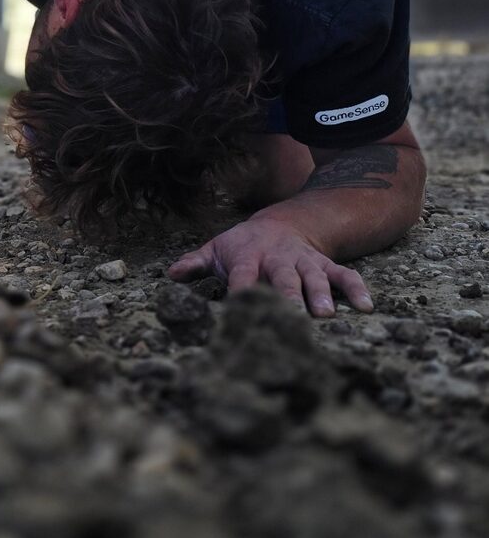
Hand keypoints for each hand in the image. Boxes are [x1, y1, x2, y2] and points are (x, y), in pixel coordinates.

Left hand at [168, 215, 372, 317]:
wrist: (281, 222)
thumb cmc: (243, 245)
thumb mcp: (216, 249)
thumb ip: (195, 262)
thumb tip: (170, 274)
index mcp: (248, 257)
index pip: (243, 273)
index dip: (242, 288)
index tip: (241, 305)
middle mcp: (278, 259)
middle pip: (284, 277)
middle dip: (288, 295)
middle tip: (292, 315)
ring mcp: (304, 262)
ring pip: (315, 276)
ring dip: (321, 294)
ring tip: (326, 314)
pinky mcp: (325, 265)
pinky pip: (343, 275)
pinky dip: (356, 289)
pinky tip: (367, 306)